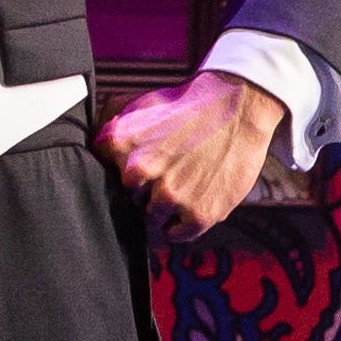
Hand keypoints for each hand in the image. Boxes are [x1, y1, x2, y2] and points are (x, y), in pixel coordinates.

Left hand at [97, 69, 285, 236]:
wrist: (239, 106)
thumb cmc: (194, 106)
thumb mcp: (144, 106)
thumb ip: (118, 131)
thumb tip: (101, 148)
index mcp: (120, 144)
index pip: (102, 173)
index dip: (119, 174)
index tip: (134, 174)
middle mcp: (139, 172)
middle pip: (129, 199)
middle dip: (143, 193)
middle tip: (165, 179)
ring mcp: (168, 195)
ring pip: (151, 219)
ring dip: (163, 210)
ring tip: (183, 190)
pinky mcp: (196, 214)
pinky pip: (175, 234)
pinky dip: (181, 226)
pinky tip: (193, 204)